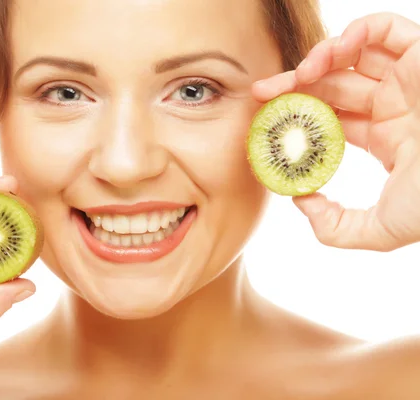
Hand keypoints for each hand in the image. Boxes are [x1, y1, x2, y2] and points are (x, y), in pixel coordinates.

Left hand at [252, 12, 419, 251]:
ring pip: (353, 56)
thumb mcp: (384, 229)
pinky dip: (354, 34)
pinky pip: (385, 30)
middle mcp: (397, 105)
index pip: (332, 120)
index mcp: (388, 138)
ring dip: (317, 60)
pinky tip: (330, 54)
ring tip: (293, 78)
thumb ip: (337, 228)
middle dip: (295, 88)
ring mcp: (411, 78)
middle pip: (334, 87)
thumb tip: (300, 201)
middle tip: (261, 94)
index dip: (298, 119)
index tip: (266, 123)